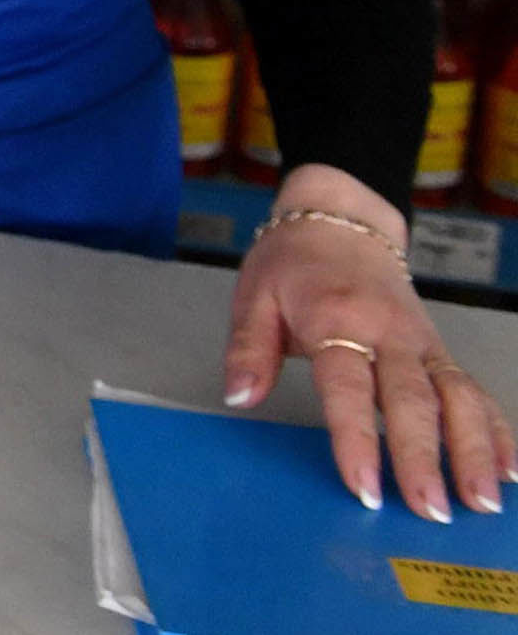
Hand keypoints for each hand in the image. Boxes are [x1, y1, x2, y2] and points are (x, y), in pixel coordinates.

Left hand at [224, 166, 514, 522]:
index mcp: (337, 319)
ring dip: (472, 450)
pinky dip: (494, 428)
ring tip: (481, 502)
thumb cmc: (291, 264)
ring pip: (457, 397)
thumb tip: (240, 396)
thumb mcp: (253, 296)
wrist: (339, 222)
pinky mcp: (440, 350)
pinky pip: (473, 390)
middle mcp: (389, 333)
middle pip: (413, 400)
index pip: (348, 387)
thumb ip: (248, 350)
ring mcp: (421, 343)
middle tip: (430, 509)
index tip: (365, 486)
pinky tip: (506, 467)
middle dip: (424, 457)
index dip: (357, 438)